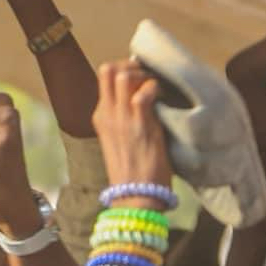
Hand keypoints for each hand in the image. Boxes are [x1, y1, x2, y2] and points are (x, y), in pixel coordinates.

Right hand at [92, 59, 172, 196]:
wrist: (135, 199)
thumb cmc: (135, 174)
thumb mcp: (122, 142)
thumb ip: (127, 120)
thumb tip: (145, 102)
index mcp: (101, 118)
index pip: (105, 78)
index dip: (125, 71)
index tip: (143, 80)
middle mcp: (107, 115)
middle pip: (109, 69)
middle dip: (131, 65)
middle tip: (149, 77)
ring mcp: (121, 119)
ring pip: (122, 74)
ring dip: (144, 75)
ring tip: (157, 88)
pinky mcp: (139, 126)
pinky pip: (144, 92)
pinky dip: (156, 89)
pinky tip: (164, 100)